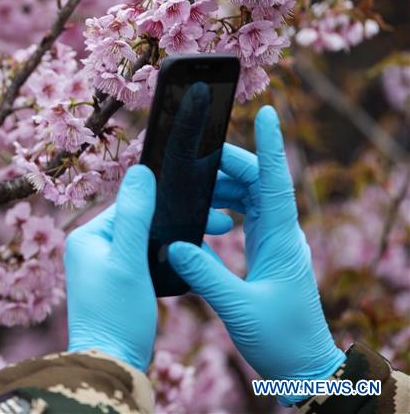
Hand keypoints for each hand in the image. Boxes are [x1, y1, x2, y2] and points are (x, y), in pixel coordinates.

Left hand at [65, 164, 234, 370]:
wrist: (112, 365)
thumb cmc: (118, 315)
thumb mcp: (129, 262)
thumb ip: (134, 216)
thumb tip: (140, 170)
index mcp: (87, 237)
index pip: (131, 203)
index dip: (168, 201)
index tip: (208, 201)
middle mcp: (91, 248)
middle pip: (141, 220)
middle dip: (178, 219)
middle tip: (221, 224)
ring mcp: (104, 267)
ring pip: (147, 240)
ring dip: (177, 238)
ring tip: (215, 237)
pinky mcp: (119, 284)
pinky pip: (147, 260)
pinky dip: (170, 258)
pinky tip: (195, 260)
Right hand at [167, 106, 344, 398]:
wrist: (302, 366)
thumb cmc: (279, 338)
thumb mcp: (238, 308)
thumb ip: (205, 275)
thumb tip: (176, 244)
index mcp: (281, 239)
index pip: (275, 182)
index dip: (270, 146)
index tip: (266, 113)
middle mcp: (281, 233)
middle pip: (258, 182)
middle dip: (230, 163)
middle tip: (196, 156)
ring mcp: (274, 242)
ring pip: (250, 197)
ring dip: (223, 185)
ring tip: (192, 183)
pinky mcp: (265, 253)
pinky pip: (245, 216)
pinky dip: (223, 206)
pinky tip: (201, 212)